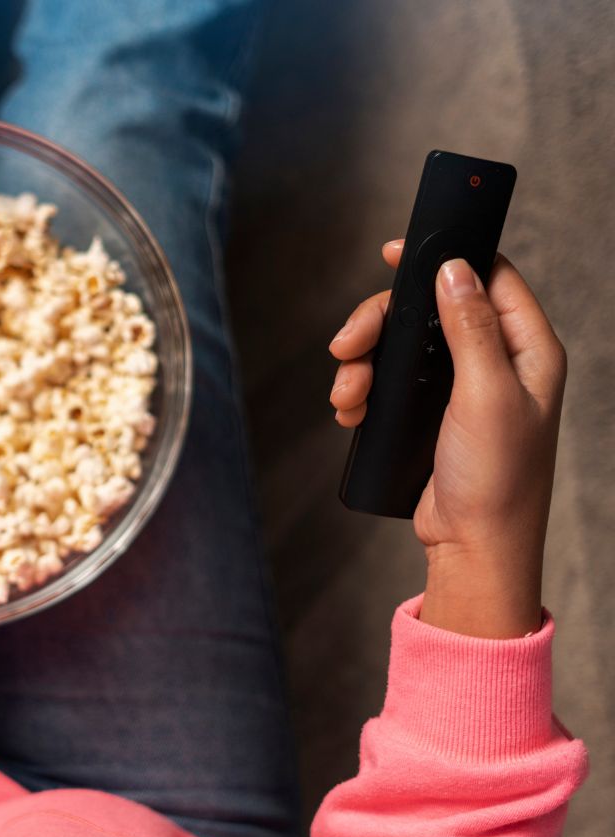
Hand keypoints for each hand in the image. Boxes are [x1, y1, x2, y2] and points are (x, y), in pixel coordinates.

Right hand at [329, 241, 566, 637]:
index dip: (445, 257)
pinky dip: (364, 391)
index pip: (489, 277)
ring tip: (346, 395)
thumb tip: (454, 269)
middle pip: (428, 310)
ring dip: (364, 363)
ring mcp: (459, 388)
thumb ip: (472, 329)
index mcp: (526, 349)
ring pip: (400, 347)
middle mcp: (494, 361)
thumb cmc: (496, 479)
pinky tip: (352, 412)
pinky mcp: (430, 415)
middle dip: (380, 324)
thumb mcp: (486, 395)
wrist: (472, 546)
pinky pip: (388, 384)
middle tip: (346, 344)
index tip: (395, 254)